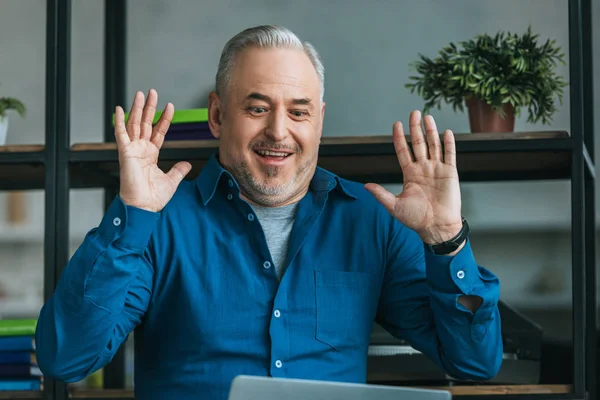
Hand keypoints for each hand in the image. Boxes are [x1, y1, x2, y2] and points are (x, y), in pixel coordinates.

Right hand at [114, 89, 191, 212]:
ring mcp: (132, 150)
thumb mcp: (172, 180)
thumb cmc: (153, 197)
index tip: (170, 106)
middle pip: (146, 123)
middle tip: (153, 92)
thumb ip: (179, 170)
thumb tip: (187, 164)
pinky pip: (121, 134)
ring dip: (138, 109)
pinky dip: (119, 121)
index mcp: (151, 155)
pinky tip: (119, 109)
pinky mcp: (125, 153)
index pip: (159, 132)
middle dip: (150, 107)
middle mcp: (141, 150)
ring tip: (141, 94)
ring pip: (135, 124)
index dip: (164, 119)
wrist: (144, 207)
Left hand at [365, 110, 462, 244]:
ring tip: (427, 117)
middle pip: (419, 143)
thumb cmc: (416, 219)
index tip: (396, 124)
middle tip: (414, 113)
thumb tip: (366, 186)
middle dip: (415, 128)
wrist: (436, 227)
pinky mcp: (450, 173)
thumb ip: (381, 194)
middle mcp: (423, 168)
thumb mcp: (394, 206)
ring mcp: (437, 169)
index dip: (399, 138)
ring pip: (434, 145)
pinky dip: (449, 143)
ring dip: (431, 131)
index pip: (403, 151)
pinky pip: (449, 155)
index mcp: (409, 174)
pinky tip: (446, 132)